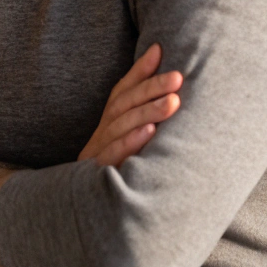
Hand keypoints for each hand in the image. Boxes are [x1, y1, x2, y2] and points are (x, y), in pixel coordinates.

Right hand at [77, 44, 181, 166]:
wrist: (90, 215)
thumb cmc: (119, 168)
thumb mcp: (128, 137)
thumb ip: (141, 104)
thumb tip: (161, 61)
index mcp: (108, 124)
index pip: (121, 91)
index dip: (139, 72)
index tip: (160, 51)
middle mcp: (101, 134)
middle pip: (122, 106)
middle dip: (150, 89)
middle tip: (177, 78)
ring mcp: (98, 153)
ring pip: (119, 127)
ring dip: (147, 112)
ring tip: (172, 102)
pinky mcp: (98, 173)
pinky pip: (114, 156)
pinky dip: (131, 142)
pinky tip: (150, 133)